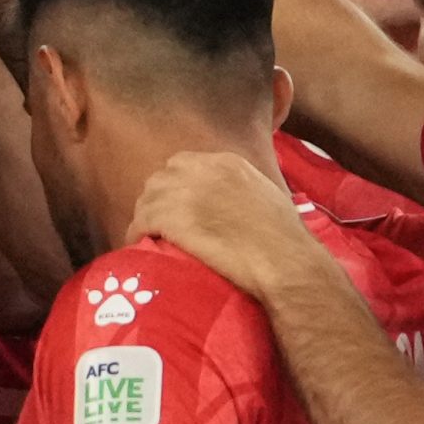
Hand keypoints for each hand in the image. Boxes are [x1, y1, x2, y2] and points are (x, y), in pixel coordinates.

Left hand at [130, 149, 319, 297]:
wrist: (285, 261)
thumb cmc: (285, 240)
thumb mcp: (266, 197)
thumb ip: (243, 190)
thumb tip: (235, 204)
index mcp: (227, 162)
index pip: (183, 164)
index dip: (175, 187)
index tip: (175, 207)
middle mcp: (203, 170)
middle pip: (161, 179)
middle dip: (157, 201)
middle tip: (158, 225)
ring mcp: (186, 192)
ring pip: (147, 200)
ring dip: (146, 219)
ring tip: (148, 238)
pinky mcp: (172, 217)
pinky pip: (142, 222)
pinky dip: (137, 234)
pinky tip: (140, 246)